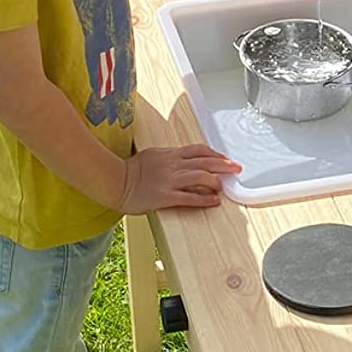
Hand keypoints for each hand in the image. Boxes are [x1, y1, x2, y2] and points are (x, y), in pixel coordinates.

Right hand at [118, 143, 241, 213]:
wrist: (114, 180)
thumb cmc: (130, 170)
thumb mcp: (152, 156)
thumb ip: (169, 157)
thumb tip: (182, 160)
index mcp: (170, 154)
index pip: (199, 150)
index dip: (215, 154)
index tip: (225, 158)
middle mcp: (173, 165)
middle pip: (204, 161)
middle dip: (223, 165)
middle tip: (236, 168)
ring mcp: (170, 180)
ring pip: (200, 177)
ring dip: (215, 181)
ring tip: (224, 186)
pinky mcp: (165, 196)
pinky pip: (189, 197)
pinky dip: (204, 199)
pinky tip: (214, 202)